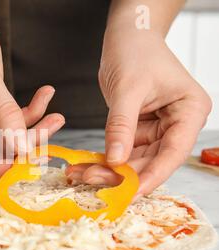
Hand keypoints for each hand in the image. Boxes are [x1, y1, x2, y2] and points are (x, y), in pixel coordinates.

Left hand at [66, 31, 211, 194]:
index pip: (173, 152)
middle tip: (91, 180)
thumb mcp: (128, 89)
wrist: (128, 37)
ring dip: (109, 170)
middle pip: (152, 160)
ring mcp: (158, 128)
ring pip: (135, 159)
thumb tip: (115, 160)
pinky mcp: (139, 129)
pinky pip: (122, 150)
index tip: (130, 192)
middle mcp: (177, 124)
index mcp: (189, 111)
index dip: (152, 176)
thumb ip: (121, 125)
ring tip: (81, 174)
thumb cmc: (135, 52)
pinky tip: (85, 165)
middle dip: (122, 174)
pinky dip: (104, 158)